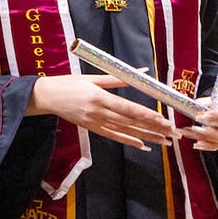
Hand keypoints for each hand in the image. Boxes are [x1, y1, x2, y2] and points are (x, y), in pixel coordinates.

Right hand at [25, 74, 177, 149]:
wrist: (46, 96)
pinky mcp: (91, 128)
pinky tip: (142, 145)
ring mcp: (94, 122)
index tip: (164, 120)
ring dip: (145, 137)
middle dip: (153, 128)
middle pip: (130, 122)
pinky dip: (128, 141)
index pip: (128, 108)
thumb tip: (142, 73)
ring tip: (163, 141)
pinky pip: (112, 136)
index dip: (147, 115)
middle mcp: (98, 112)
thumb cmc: (68, 83)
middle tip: (171, 133)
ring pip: (124, 131)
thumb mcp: (92, 77)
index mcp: (99, 96)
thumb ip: (118, 78)